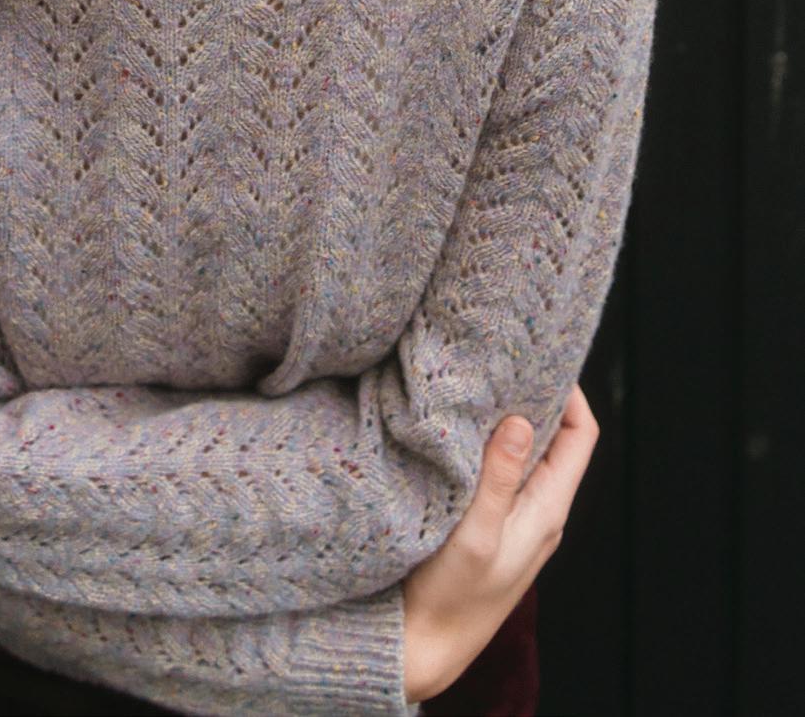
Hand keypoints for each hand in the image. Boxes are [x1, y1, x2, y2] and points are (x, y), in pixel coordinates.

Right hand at [402, 383, 599, 703]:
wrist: (426, 646)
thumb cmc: (451, 597)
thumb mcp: (476, 533)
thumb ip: (500, 478)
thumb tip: (523, 421)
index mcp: (548, 510)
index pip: (581, 438)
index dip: (572, 395)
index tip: (544, 361)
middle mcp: (541, 512)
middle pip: (557, 441)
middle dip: (538, 398)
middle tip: (506, 362)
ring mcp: (517, 519)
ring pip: (529, 455)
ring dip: (512, 420)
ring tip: (484, 386)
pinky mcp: (492, 525)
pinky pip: (505, 473)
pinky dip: (492, 445)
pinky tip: (463, 431)